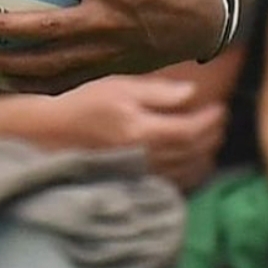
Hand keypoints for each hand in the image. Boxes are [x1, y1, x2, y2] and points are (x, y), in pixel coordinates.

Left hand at [0, 0, 224, 90]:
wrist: (200, 20)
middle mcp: (106, 20)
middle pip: (48, 28)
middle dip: (7, 26)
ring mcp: (103, 50)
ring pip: (50, 65)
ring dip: (10, 65)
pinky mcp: (104, 69)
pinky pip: (62, 82)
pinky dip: (31, 84)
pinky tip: (1, 79)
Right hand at [51, 75, 226, 189]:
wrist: (48, 133)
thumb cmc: (80, 105)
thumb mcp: (116, 87)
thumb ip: (156, 91)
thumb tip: (190, 92)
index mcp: (143, 131)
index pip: (191, 130)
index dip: (210, 119)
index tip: (219, 106)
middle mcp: (146, 156)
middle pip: (194, 150)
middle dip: (212, 134)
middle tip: (218, 120)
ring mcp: (140, 172)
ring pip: (187, 168)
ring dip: (204, 153)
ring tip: (208, 138)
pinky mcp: (134, 180)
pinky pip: (174, 180)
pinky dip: (189, 170)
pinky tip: (189, 160)